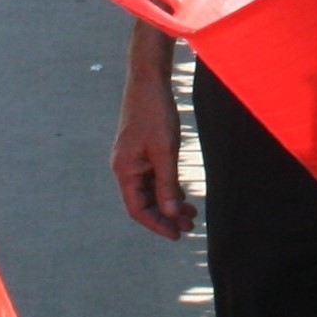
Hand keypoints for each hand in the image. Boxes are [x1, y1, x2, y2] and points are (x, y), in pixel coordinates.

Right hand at [111, 57, 192, 238]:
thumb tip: (169, 213)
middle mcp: (126, 168)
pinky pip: (154, 178)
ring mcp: (134, 160)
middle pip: (144, 202)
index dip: (157, 225)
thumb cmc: (156, 113)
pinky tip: (183, 196)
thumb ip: (167, 183)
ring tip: (191, 214)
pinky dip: (168, 188)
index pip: (138, 209)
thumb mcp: (165, 150)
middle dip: (166, 216)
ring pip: (151, 191)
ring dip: (169, 204)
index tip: (177, 235)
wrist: (149, 81)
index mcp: (125, 170)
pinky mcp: (143, 151)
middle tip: (190, 226)